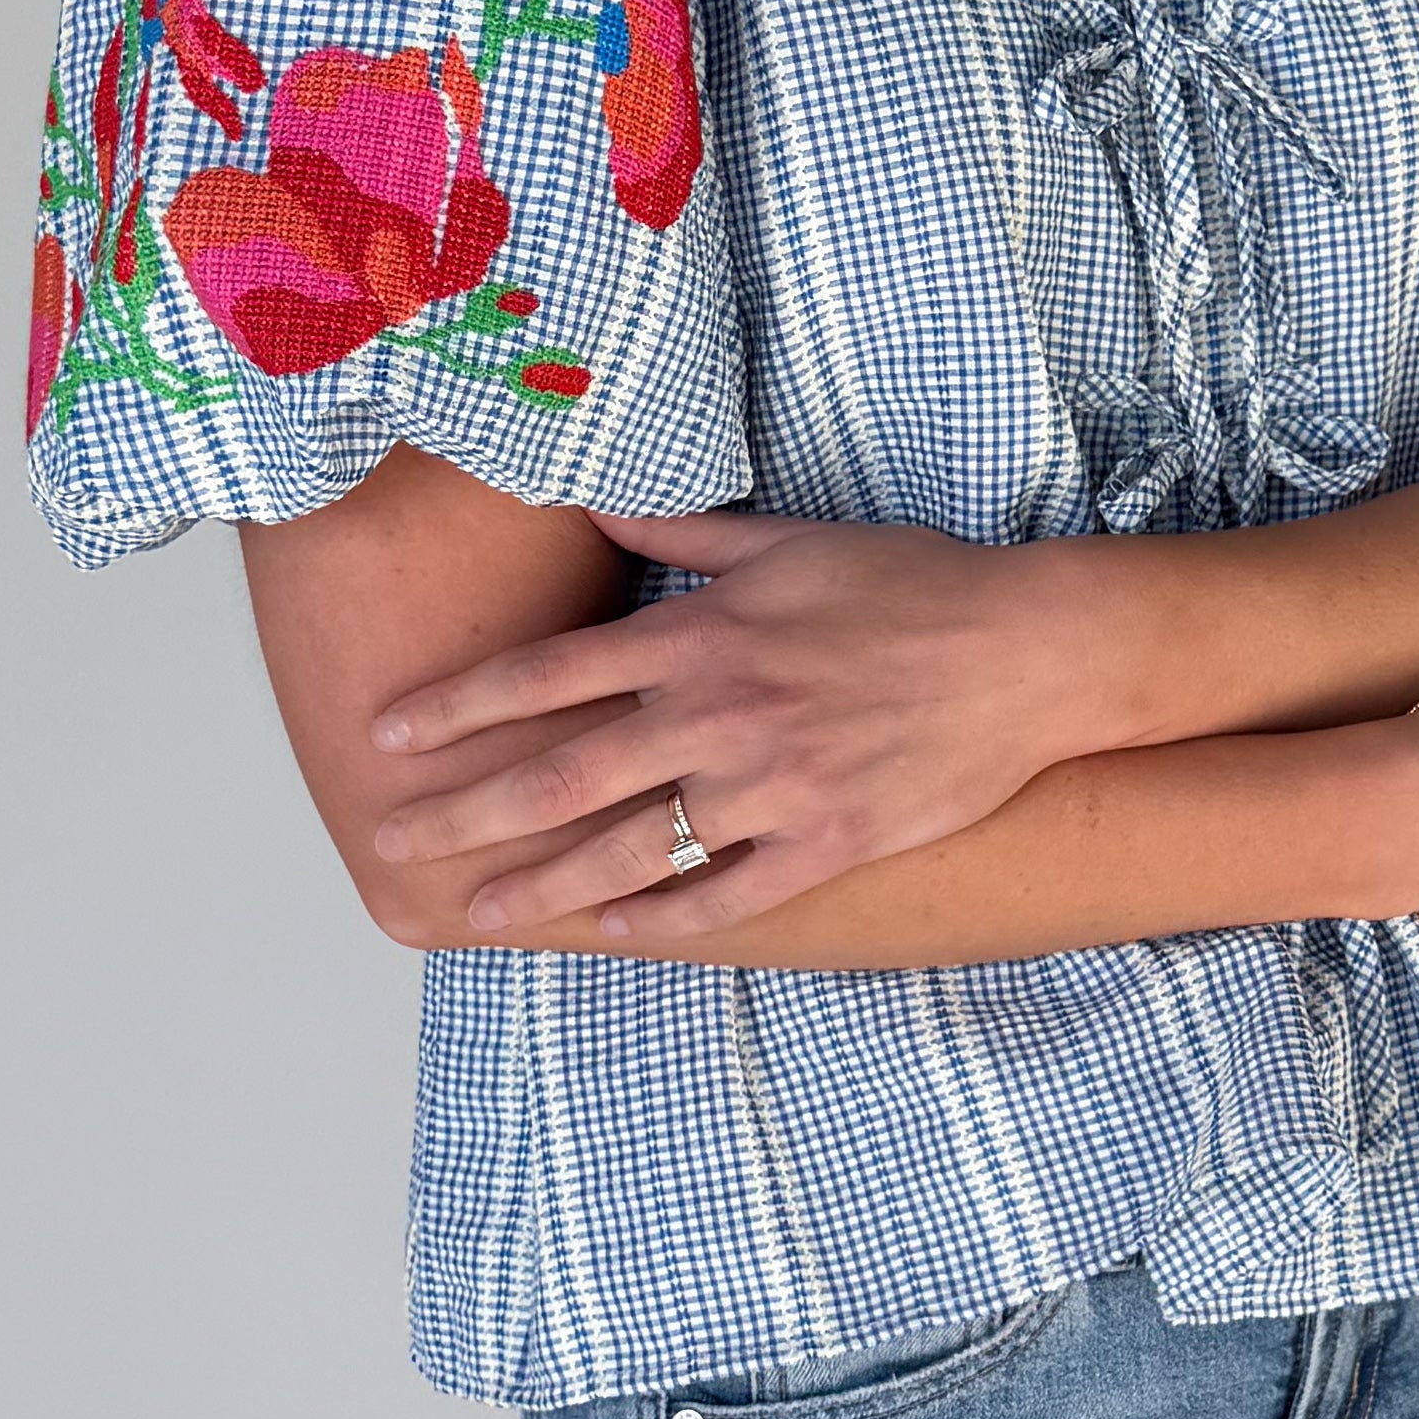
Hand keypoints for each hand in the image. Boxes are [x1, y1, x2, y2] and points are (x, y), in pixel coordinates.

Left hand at [364, 509, 1110, 942]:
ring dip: (541, 883)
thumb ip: (682, 523)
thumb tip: (595, 492)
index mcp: (700, 635)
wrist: (1029, 653)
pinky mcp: (828, 842)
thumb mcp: (788, 538)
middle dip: (467, 813)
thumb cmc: (910, 583)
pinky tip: (608, 926)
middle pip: (564, 776)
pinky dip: (663, 915)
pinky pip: (727, 892)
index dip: (457, 708)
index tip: (389, 737)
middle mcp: (719, 715)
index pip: (546, 676)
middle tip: (393, 843)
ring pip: (630, 848)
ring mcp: (772, 788)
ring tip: (477, 909)